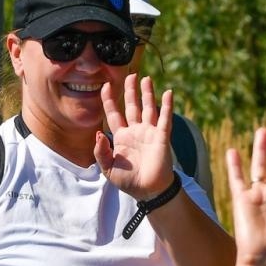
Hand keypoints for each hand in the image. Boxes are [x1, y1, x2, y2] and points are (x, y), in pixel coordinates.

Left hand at [96, 74, 175, 199]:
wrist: (149, 191)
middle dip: (130, 91)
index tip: (104, 86)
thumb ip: (100, 152)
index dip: (109, 100)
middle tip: (130, 74)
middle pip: (132, 106)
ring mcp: (149, 132)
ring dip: (147, 93)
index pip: (113, 114)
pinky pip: (164, 118)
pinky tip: (168, 92)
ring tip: (146, 78)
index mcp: (121, 137)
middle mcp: (135, 131)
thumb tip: (97, 134)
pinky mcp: (161, 137)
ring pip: (148, 108)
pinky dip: (166, 105)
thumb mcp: (108, 168)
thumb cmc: (128, 181)